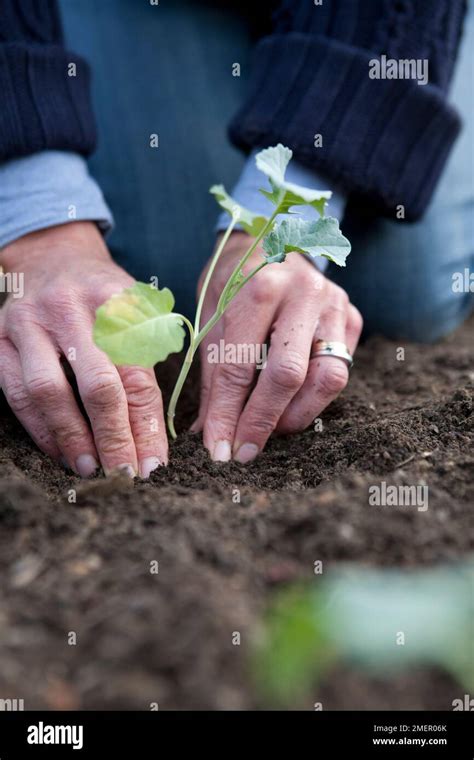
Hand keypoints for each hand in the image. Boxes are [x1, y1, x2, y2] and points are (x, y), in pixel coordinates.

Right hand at [0, 222, 166, 477]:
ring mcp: (30, 321)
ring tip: (91, 470)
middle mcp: (73, 308)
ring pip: (49, 392)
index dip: (147, 425)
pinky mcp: (0, 337)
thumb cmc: (105, 297)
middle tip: (125, 476)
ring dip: (71, 439)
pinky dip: (39, 428)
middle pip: (97, 385)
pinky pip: (16, 392)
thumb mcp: (138, 312)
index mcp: (119, 302)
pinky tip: (59, 451)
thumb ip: (148, 362)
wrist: (53, 257)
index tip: (155, 463)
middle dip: (114, 439)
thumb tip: (152, 438)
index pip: (138, 374)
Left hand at [193, 231, 362, 462]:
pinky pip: (339, 371)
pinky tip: (289, 403)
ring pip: (326, 379)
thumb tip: (209, 434)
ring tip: (269, 429)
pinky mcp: (354, 318)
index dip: (227, 414)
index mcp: (259, 287)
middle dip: (263, 422)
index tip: (218, 450)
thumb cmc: (233, 283)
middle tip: (244, 451)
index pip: (239, 365)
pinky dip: (313, 397)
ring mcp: (335, 305)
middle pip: (288, 375)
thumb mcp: (211, 318)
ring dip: (295, 415)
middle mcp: (304, 293)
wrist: (272, 239)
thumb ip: (213, 376)